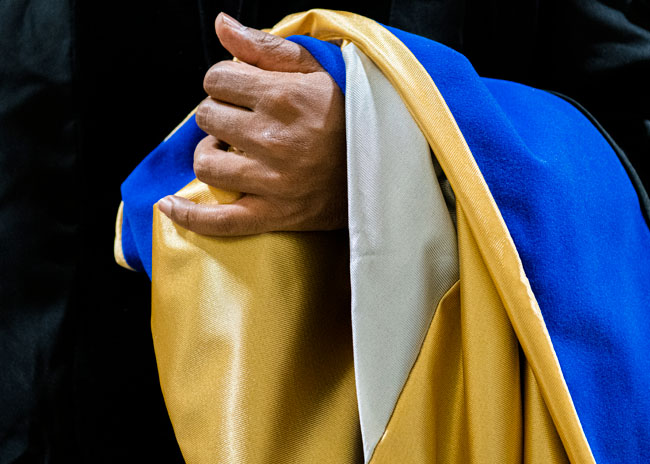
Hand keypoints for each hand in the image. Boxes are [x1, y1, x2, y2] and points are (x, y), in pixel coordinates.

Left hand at [157, 12, 346, 235]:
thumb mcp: (318, 70)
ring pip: (205, 160)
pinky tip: (170, 206)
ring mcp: (272, 180)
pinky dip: (190, 216)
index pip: (217, 78)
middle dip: (218, 113)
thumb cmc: (349, 116)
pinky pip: (220, 221)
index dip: (225, 82)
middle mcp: (273, 137)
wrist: (384, 169)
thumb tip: (222, 24)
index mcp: (283, 96)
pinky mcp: (274, 213)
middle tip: (242, 121)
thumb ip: (266, 47)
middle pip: (206, 115)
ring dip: (212, 151)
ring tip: (233, 151)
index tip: (241, 92)